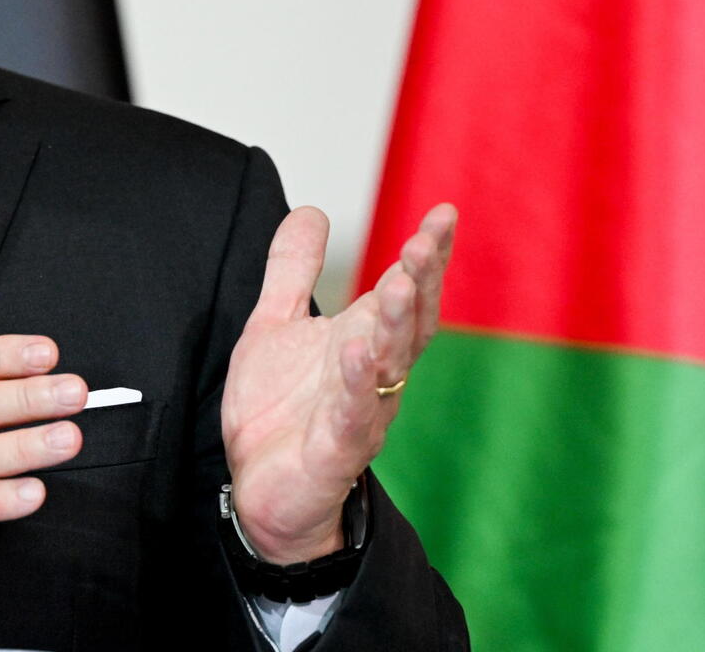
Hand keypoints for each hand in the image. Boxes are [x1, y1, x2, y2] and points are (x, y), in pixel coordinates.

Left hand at [219, 203, 456, 563]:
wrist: (261, 493)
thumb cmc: (279, 412)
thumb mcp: (275, 327)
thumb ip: (293, 270)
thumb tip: (312, 211)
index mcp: (365, 340)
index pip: (406, 292)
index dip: (427, 255)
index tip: (443, 213)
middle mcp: (374, 375)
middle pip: (409, 324)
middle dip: (420, 282)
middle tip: (425, 242)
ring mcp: (361, 412)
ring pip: (390, 365)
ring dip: (397, 324)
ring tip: (400, 282)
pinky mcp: (336, 450)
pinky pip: (354, 415)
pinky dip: (358, 385)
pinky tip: (357, 353)